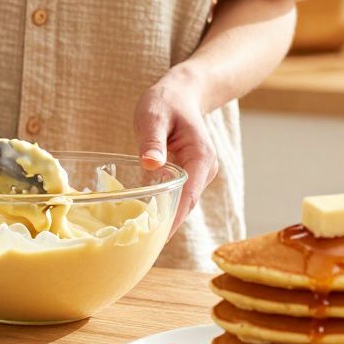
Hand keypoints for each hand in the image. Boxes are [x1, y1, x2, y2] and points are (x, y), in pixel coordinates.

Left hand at [133, 67, 218, 238]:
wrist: (181, 94)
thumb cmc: (166, 102)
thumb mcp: (153, 115)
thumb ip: (153, 140)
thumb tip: (151, 164)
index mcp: (201, 157)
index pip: (188, 196)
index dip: (173, 219)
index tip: (157, 239)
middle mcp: (205, 170)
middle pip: (186, 206)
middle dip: (167, 226)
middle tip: (140, 248)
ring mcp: (199, 175)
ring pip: (182, 204)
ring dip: (164, 220)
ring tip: (138, 241)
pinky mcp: (189, 177)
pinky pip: (176, 197)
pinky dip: (162, 209)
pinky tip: (142, 222)